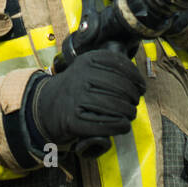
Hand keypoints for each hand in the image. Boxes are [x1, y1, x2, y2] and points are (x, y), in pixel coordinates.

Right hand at [26, 48, 145, 145]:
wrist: (45, 107)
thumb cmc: (76, 89)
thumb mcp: (87, 68)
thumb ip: (110, 67)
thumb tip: (138, 80)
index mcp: (87, 60)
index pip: (120, 65)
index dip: (136, 77)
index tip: (141, 87)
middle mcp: (81, 76)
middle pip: (122, 87)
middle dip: (134, 97)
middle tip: (135, 103)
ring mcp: (76, 98)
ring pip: (116, 106)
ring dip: (129, 113)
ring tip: (130, 114)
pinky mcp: (73, 120)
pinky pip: (106, 124)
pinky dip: (120, 126)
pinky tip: (123, 125)